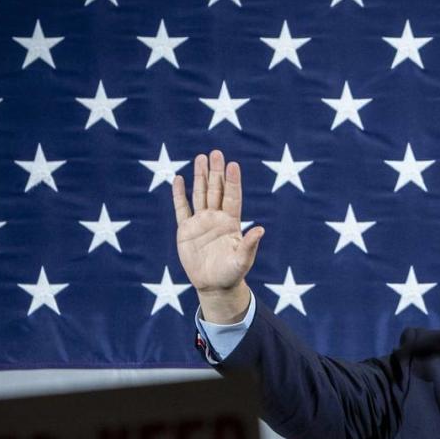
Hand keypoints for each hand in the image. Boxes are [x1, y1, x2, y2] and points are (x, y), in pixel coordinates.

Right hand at [172, 149, 264, 322]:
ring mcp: (200, 222)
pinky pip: (182, 209)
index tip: (233, 165)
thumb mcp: (243, 260)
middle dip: (216, 172)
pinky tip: (178, 179)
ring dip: (200, 177)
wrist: (214, 286)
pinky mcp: (186, 230)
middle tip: (216, 153)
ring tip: (200, 158)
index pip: (232, 197)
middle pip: (216, 190)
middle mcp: (216, 218)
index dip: (232, 181)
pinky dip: (179, 195)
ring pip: (200, 194)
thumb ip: (249, 244)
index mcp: (231, 223)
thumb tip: (261, 230)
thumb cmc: (232, 274)